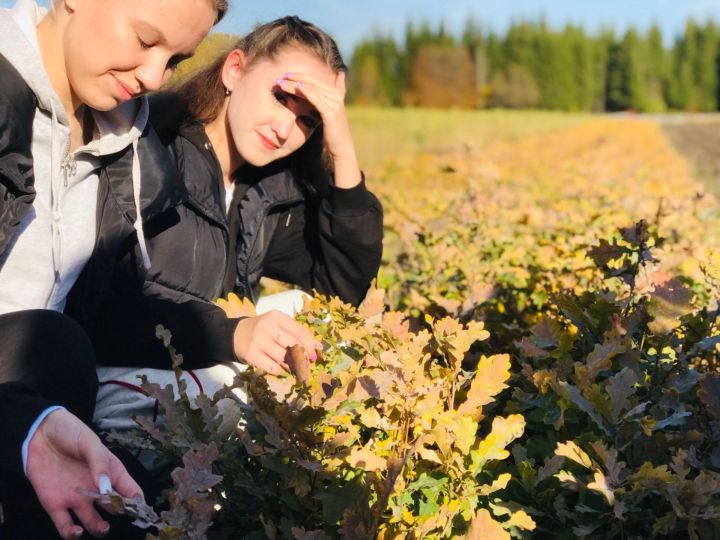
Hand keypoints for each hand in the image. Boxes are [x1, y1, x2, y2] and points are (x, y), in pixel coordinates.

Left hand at [26, 409, 143, 538]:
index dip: (137, 502)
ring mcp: (77, 498)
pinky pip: (64, 525)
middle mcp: (97, 489)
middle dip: (119, 513)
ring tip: (102, 527)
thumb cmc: (71, 433)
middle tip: (116, 509)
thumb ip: (99, 464)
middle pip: (114, 509)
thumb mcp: (89, 442)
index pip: (130, 491)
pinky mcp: (55, 504)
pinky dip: (71, 533)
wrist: (40, 432)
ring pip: (93, 522)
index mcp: (111, 472)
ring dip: (99, 529)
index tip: (139, 507)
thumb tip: (106, 488)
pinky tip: (76, 531)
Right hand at [232, 310, 320, 374]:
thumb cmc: (263, 330)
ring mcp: (258, 341)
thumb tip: (318, 348)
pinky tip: (281, 369)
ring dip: (292, 366)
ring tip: (293, 368)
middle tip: (306, 365)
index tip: (314, 355)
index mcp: (276, 317)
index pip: (299, 331)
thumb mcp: (277, 326)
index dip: (310, 345)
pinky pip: (273, 367)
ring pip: (284, 358)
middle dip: (302, 358)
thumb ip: (295, 334)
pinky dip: (281, 371)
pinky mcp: (252, 355)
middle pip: (293, 346)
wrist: (235, 335)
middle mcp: (267, 326)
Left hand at [278, 71, 361, 188]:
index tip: (286, 74)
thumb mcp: (331, 111)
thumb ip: (330, 98)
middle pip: (313, 83)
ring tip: (282, 83)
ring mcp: (335, 104)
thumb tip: (334, 80)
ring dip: (295, 85)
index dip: (300, 76)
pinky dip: (308, 93)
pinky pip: (317, 100)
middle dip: (295, 79)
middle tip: (281, 76)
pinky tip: (298, 88)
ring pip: (312, 90)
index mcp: (336, 93)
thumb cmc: (333, 130)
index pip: (315, 81)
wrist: (341, 146)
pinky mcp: (331, 113)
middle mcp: (336, 96)